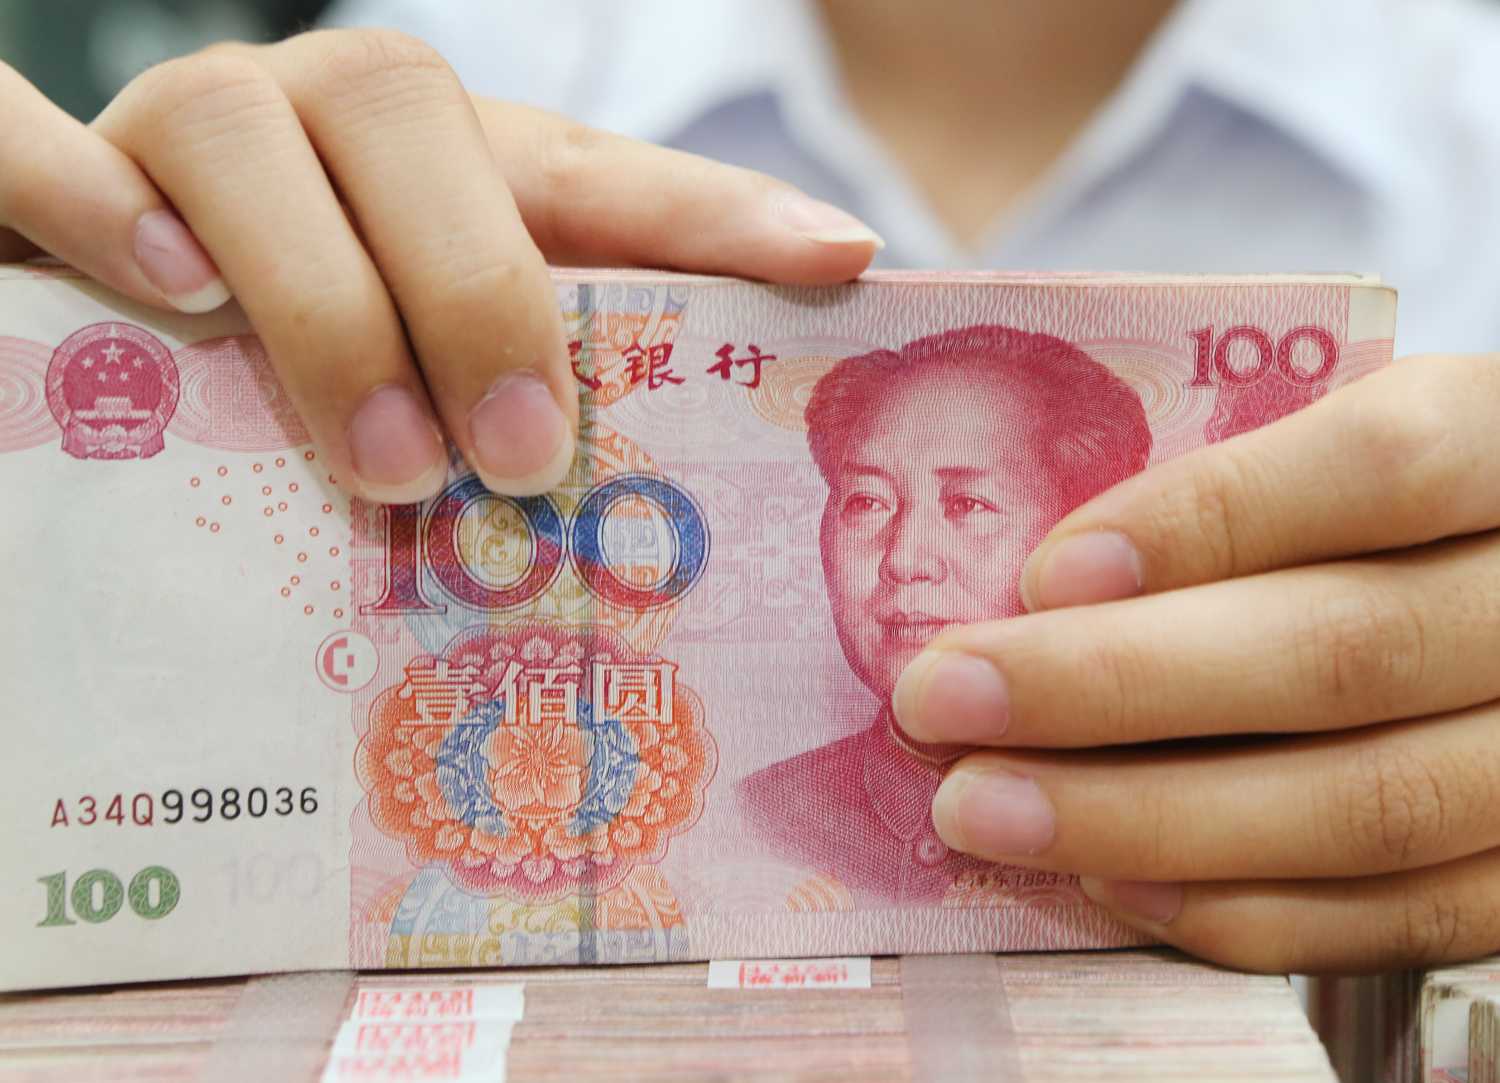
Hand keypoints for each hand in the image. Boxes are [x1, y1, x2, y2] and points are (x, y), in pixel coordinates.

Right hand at [0, 31, 879, 501]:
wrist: (98, 310)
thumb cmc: (300, 370)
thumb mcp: (430, 383)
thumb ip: (542, 405)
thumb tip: (692, 495)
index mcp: (443, 170)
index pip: (595, 172)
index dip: (719, 212)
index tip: (840, 264)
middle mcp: (318, 123)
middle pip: (411, 122)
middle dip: (476, 292)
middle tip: (516, 460)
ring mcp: (174, 132)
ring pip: (235, 126)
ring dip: (320, 293)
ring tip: (379, 456)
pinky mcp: (38, 172)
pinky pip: (18, 140)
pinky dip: (81, 199)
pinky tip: (163, 293)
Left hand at [893, 355, 1499, 973]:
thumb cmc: (1398, 523)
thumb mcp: (1354, 454)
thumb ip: (1245, 497)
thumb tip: (1041, 591)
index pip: (1386, 464)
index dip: (1209, 519)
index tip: (1043, 572)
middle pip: (1345, 651)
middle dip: (1112, 685)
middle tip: (940, 699)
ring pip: (1369, 805)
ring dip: (1144, 818)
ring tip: (983, 806)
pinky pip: (1407, 917)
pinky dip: (1244, 911)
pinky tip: (1107, 884)